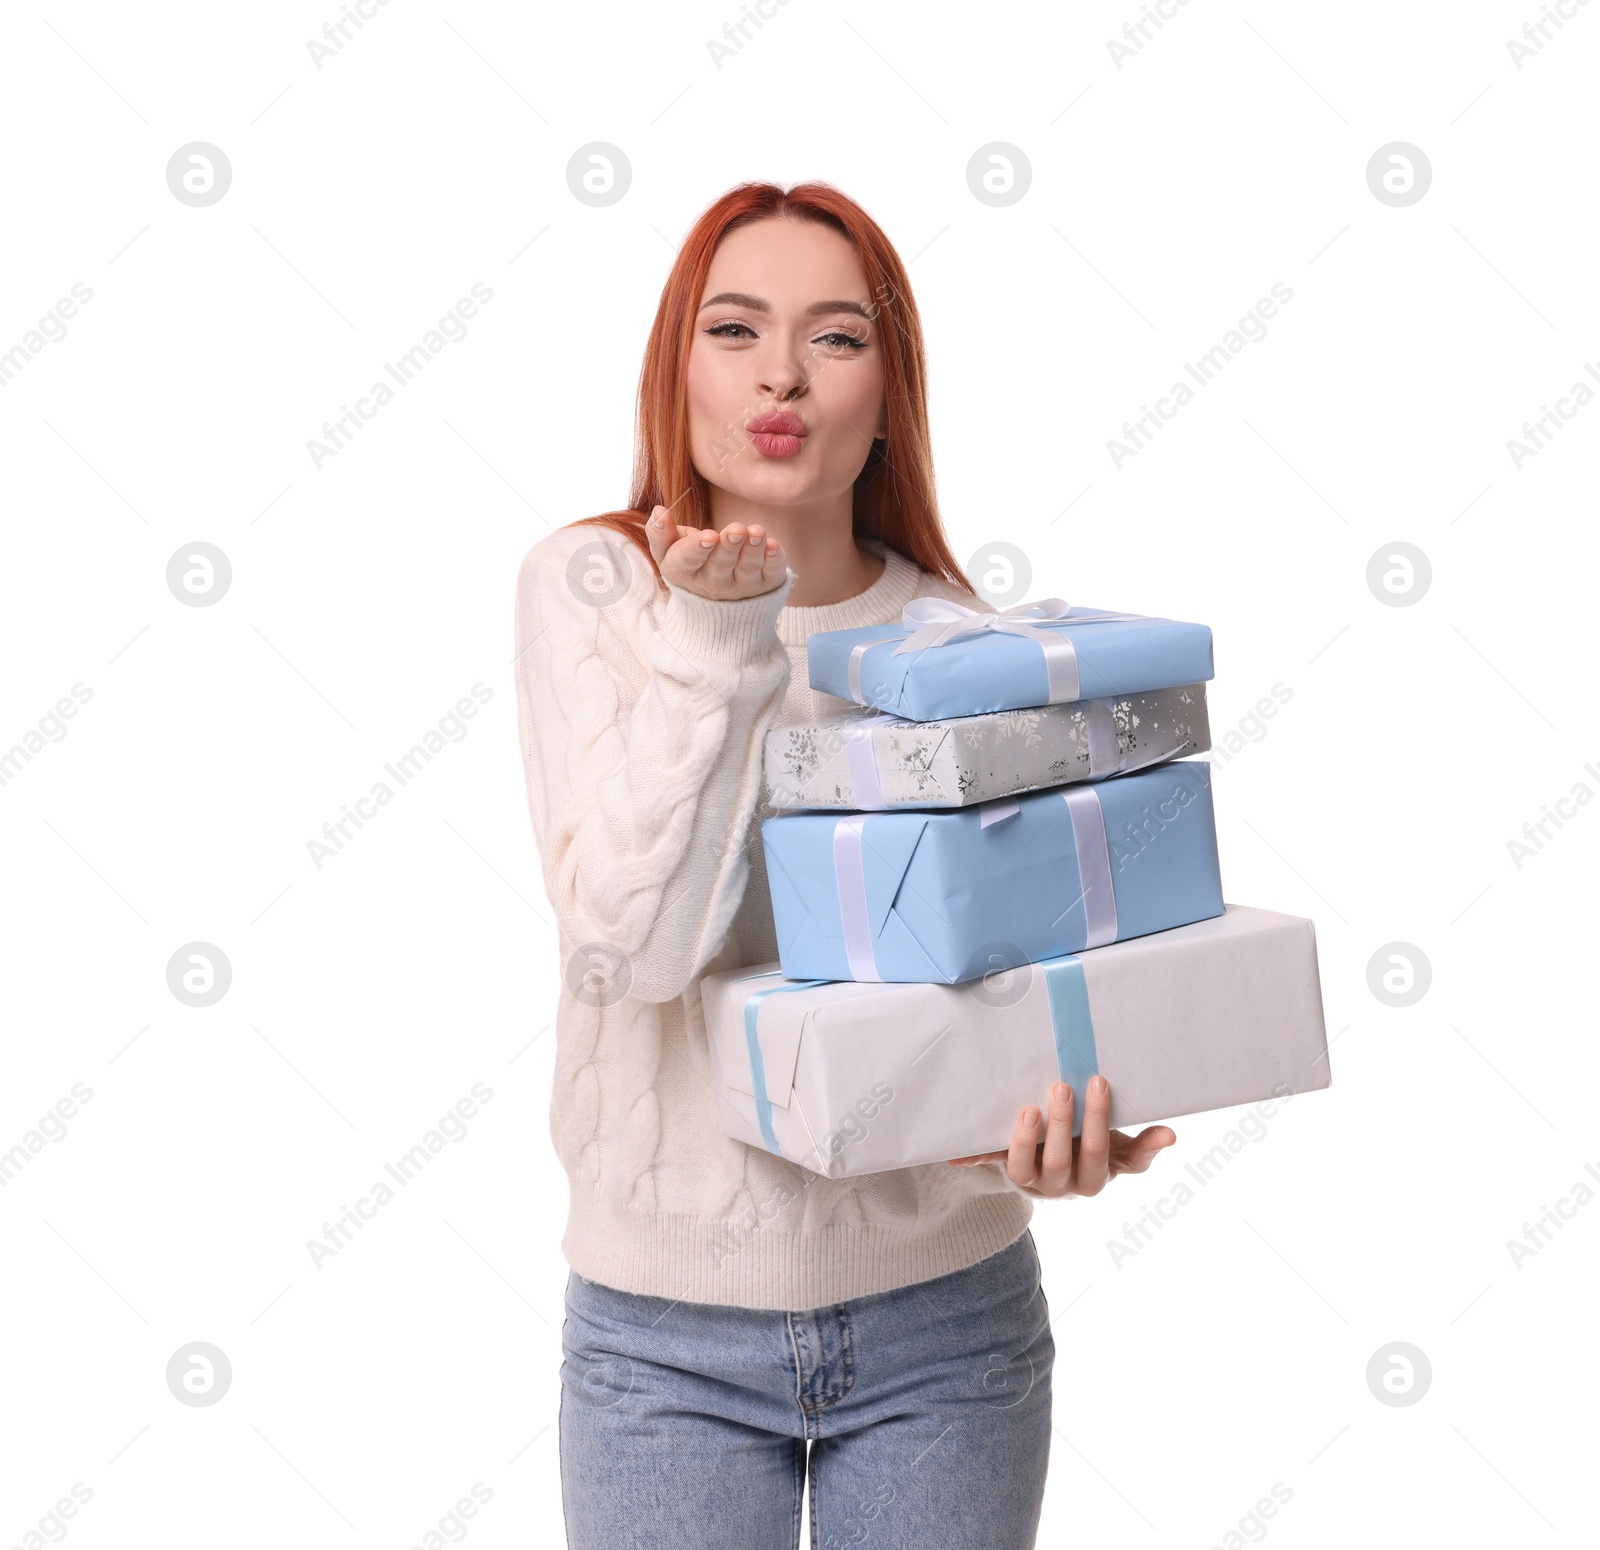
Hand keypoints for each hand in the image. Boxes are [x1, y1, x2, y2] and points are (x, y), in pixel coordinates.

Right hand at [644, 504, 787, 601]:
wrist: (716, 601)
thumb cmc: (689, 562)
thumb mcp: (667, 551)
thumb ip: (659, 532)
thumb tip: (659, 511)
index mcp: (684, 572)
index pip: (688, 561)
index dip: (697, 548)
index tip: (709, 536)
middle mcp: (713, 583)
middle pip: (721, 565)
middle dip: (729, 547)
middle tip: (736, 530)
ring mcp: (740, 586)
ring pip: (747, 568)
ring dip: (753, 550)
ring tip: (757, 532)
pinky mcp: (764, 584)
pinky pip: (771, 574)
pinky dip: (774, 561)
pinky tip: (774, 545)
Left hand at [946, 1075, 1175, 1198]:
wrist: (1055, 1169)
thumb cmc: (1093, 1152)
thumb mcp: (1120, 1153)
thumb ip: (1141, 1148)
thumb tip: (1171, 1134)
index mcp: (1093, 1178)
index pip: (1098, 1154)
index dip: (1097, 1121)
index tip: (1097, 1082)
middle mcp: (1060, 1184)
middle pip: (1060, 1160)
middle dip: (1062, 1124)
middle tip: (1061, 1086)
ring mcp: (1029, 1178)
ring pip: (1022, 1169)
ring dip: (1024, 1141)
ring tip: (1028, 1111)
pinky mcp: (1003, 1167)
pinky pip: (987, 1163)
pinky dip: (971, 1158)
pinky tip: (954, 1153)